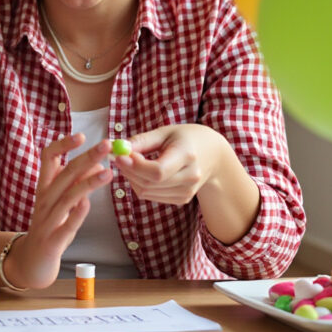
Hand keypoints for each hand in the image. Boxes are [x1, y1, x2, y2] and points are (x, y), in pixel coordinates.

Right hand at [8, 133, 113, 289]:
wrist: (32, 261)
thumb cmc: (50, 226)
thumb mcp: (60, 201)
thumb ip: (76, 183)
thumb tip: (98, 166)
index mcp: (44, 186)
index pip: (48, 157)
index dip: (63, 144)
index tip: (82, 135)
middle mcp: (44, 199)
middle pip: (64, 173)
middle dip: (86, 157)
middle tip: (107, 145)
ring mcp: (47, 220)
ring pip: (67, 197)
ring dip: (88, 183)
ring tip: (108, 173)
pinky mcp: (53, 240)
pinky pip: (66, 225)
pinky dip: (77, 214)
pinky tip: (88, 203)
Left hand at [112, 124, 233, 204]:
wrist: (213, 155)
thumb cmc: (185, 139)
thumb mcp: (165, 132)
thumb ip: (142, 140)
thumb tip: (119, 147)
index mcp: (187, 155)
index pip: (158, 171)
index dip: (136, 166)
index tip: (120, 156)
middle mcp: (190, 176)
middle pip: (151, 183)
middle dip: (129, 171)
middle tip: (119, 158)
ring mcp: (188, 191)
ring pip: (147, 192)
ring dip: (132, 179)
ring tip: (131, 163)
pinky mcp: (183, 199)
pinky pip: (152, 196)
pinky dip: (141, 185)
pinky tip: (143, 173)